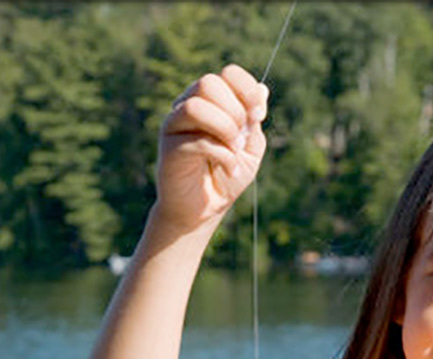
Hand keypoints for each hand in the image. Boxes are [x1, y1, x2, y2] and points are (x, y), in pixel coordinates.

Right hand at [154, 65, 267, 229]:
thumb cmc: (225, 177)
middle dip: (234, 111)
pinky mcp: (169, 148)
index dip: (247, 89)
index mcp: (210, 101)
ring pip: (196, 106)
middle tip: (241, 138)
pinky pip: (198, 140)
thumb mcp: (250, 148)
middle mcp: (188, 106)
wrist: (203, 210)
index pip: (227, 74)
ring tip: (233, 150)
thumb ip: (254, 120)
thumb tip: (263, 89)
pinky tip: (229, 169)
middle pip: (208, 83)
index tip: (258, 116)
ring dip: (224, 129)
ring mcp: (175, 125)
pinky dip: (222, 155)